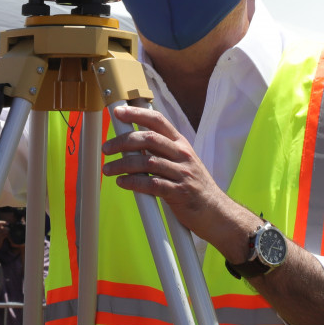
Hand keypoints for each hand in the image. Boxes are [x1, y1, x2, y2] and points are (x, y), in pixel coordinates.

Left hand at [100, 105, 237, 243]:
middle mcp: (183, 155)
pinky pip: (152, 184)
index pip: (158, 121)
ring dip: (123, 165)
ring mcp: (183, 173)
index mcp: (181, 144)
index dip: (137, 114)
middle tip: (106, 148)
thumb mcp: (183, 162)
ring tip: (108, 169)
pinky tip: (122, 182)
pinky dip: (133, 182)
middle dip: (123, 141)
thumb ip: (162, 152)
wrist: (216, 212)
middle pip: (148, 139)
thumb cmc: (194, 186)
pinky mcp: (179, 193)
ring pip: (147, 162)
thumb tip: (133, 144)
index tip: (118, 112)